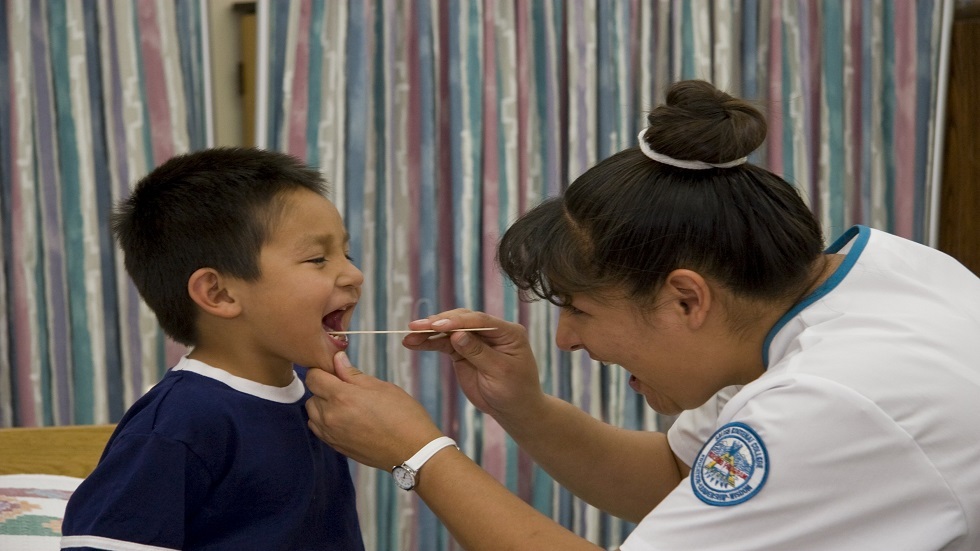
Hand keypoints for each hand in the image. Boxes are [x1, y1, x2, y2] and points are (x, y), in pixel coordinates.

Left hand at [305, 352, 443, 469]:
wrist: (413, 451)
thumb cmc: (403, 415)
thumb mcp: (382, 387)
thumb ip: (353, 374)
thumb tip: (337, 359)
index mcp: (342, 397)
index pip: (314, 377)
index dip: (323, 370)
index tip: (335, 370)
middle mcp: (330, 416)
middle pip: (312, 394)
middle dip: (324, 388)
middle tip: (347, 388)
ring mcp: (331, 434)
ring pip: (313, 413)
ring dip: (323, 406)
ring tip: (347, 405)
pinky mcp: (336, 447)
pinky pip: (319, 429)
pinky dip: (326, 421)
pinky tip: (346, 419)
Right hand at [402, 309, 545, 422]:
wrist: (513, 409)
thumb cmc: (514, 391)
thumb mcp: (499, 372)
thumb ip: (478, 352)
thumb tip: (457, 335)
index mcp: (507, 332)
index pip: (480, 321)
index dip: (457, 322)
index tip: (438, 325)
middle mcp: (491, 331)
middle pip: (461, 321)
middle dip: (438, 323)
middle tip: (416, 327)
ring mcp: (476, 340)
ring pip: (449, 331)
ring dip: (429, 332)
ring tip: (409, 336)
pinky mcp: (463, 351)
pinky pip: (444, 343)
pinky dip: (429, 343)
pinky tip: (413, 343)